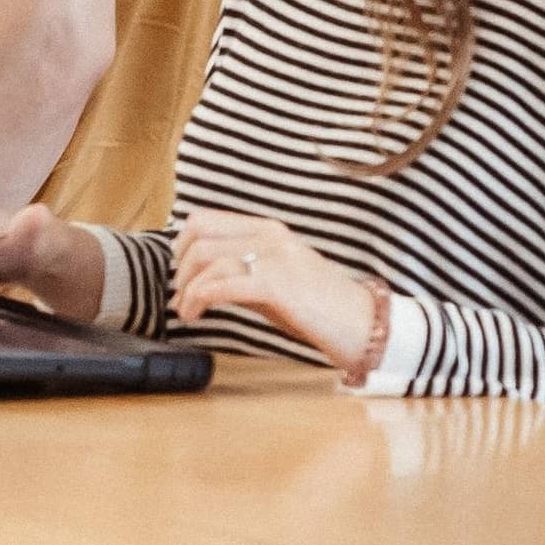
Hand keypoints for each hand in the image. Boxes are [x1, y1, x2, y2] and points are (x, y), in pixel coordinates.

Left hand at [169, 209, 380, 373]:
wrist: (364, 325)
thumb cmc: (323, 309)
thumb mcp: (279, 281)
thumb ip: (247, 272)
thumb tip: (206, 282)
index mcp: (270, 229)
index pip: (206, 219)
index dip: (181, 245)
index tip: (181, 274)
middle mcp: (270, 235)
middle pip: (200, 234)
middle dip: (181, 266)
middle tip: (180, 295)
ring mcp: (275, 256)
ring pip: (206, 258)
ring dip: (186, 288)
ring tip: (186, 311)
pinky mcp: (277, 283)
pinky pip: (222, 284)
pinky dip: (199, 299)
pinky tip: (196, 315)